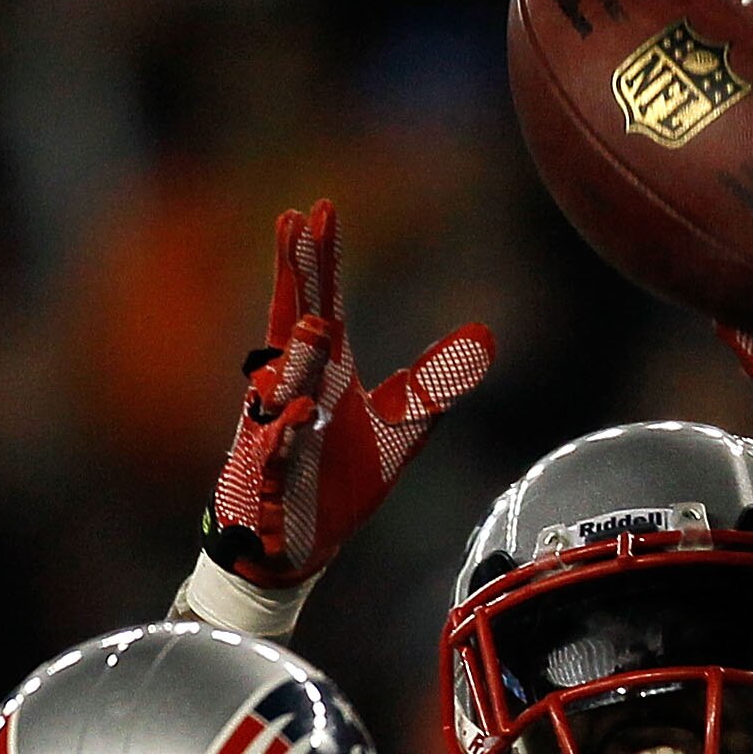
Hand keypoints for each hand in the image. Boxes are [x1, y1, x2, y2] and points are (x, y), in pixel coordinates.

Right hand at [203, 200, 494, 589]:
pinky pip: (275, 453)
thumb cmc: (340, 479)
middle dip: (296, 277)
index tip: (318, 209)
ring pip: (284, 387)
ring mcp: (275, 431)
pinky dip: (286, 435)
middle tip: (296, 224)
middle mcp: (292, 391)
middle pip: (294, 325)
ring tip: (316, 324)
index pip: (321, 304)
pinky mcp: (268, 477)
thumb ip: (436, 382)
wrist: (300, 544)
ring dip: (299, 357)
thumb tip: (484, 337)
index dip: (319, 259)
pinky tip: (300, 414)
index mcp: (324, 374)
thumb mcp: (401, 428)